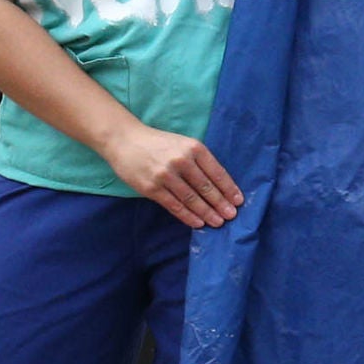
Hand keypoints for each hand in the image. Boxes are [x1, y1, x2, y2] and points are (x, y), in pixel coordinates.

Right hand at [104, 124, 246, 227]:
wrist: (125, 140)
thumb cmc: (159, 143)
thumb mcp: (183, 144)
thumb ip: (199, 160)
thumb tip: (218, 184)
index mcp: (194, 148)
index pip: (217, 172)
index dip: (229, 189)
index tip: (238, 201)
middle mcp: (181, 161)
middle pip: (206, 187)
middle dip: (221, 204)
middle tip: (232, 216)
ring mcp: (166, 175)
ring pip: (191, 199)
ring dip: (207, 213)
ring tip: (218, 222)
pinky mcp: (151, 188)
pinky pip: (174, 205)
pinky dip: (188, 216)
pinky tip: (198, 223)